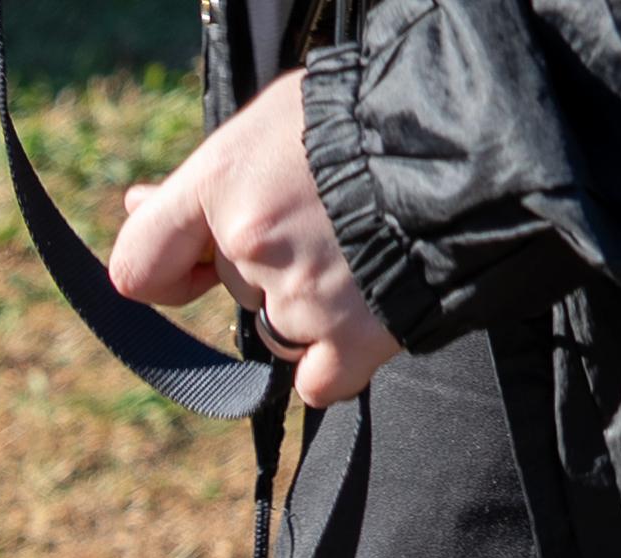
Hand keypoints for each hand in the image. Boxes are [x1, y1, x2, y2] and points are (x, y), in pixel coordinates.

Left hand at [109, 71, 398, 408]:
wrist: (483, 135)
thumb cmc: (373, 115)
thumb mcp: (276, 119)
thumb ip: (206, 177)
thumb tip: (137, 204)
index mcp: (221, 184)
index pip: (138, 266)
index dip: (171, 269)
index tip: (202, 260)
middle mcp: (250, 244)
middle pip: (234, 289)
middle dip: (271, 265)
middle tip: (337, 215)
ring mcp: (301, 297)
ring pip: (281, 326)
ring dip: (316, 302)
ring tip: (372, 243)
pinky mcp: (354, 338)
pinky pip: (320, 380)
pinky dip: (342, 357)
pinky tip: (376, 308)